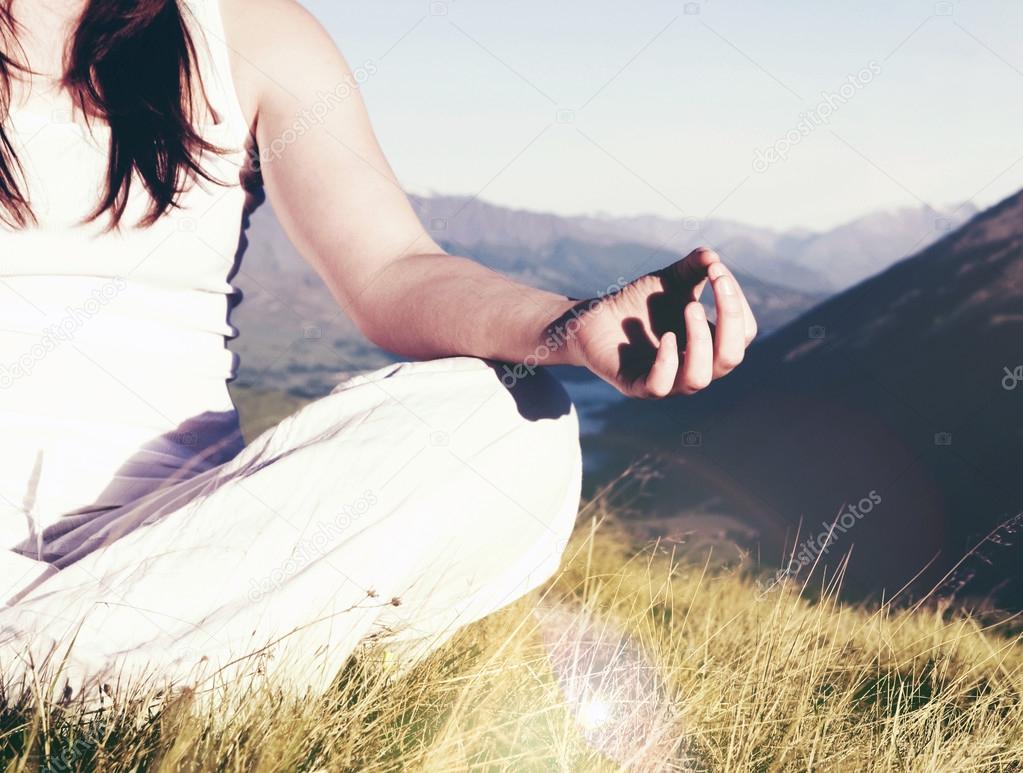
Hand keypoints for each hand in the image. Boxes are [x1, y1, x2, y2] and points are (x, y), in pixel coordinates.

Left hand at [563, 247, 756, 397]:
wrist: (594, 316)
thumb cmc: (640, 302)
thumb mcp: (671, 280)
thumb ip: (694, 267)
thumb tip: (713, 256)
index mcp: (710, 346)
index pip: (742, 332)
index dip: (736, 301)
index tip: (716, 270)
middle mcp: (694, 367)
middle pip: (731, 358)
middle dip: (729, 320)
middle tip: (714, 284)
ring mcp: (666, 381)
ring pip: (699, 378)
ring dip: (700, 341)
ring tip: (690, 307)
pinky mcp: (635, 385)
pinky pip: (659, 386)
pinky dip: (667, 361)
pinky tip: (666, 337)